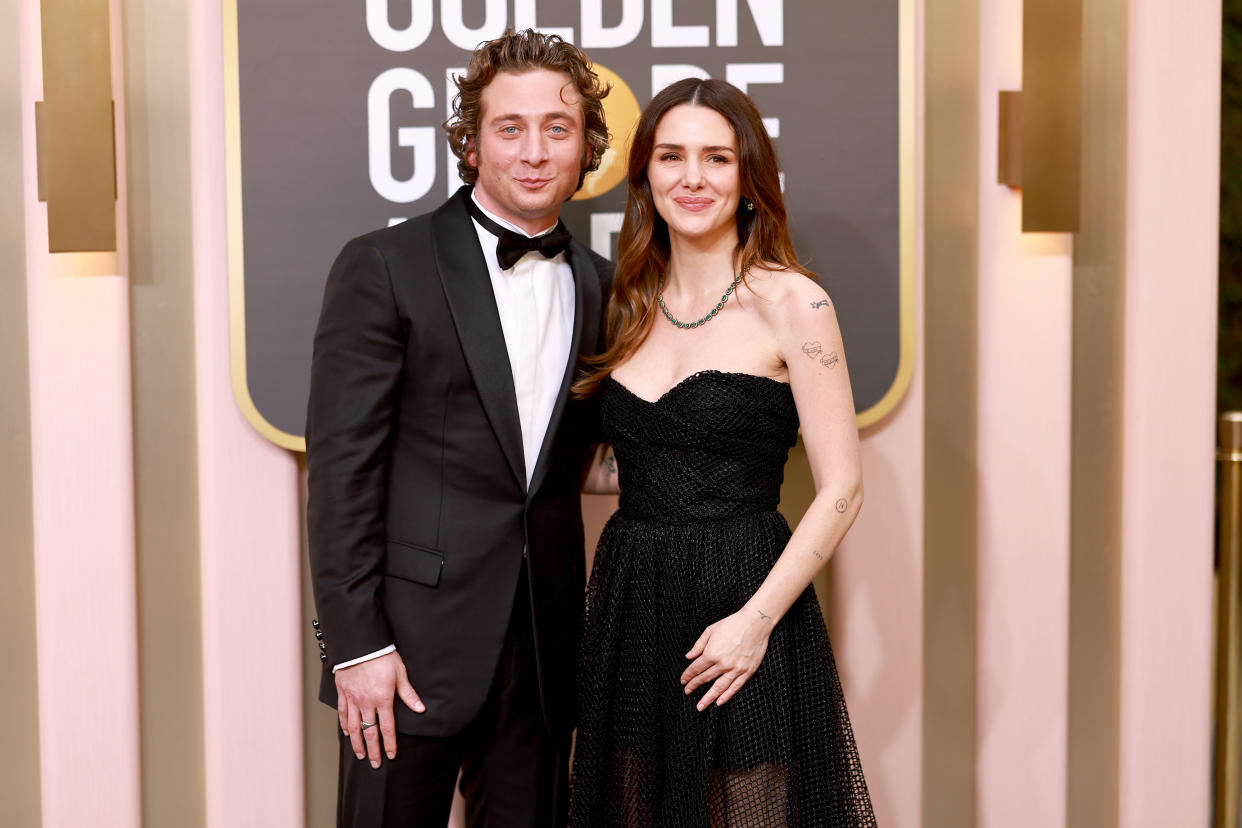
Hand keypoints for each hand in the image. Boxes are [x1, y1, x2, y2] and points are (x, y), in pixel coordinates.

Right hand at [335, 651, 424, 767]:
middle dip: (373, 750)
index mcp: (383, 699)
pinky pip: (343, 714)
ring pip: (354, 727)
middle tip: (375, 764)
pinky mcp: (343, 693)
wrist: (360, 644)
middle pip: (370, 732)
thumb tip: (420, 709)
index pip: (387, 728)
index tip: (390, 755)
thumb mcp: (400, 674)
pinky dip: (344, 726)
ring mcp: (353, 699)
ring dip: (357, 743)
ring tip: (360, 754)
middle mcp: (367, 703)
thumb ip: (409, 694)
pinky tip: (347, 733)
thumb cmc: (382, 656)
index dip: (389, 744)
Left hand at [680, 608, 774, 710]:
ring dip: (708, 698)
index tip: (683, 681)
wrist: (755, 622)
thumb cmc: (732, 624)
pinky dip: (726, 696)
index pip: (696, 668)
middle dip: (694, 686)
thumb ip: (698, 645)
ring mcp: (736, 669)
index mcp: (712, 653)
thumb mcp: (711, 630)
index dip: (688, 676)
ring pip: (719, 687)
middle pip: (705, 678)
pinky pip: (735, 687)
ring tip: (700, 706)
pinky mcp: (747, 671)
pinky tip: (719, 702)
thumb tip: (688, 656)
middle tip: (687, 692)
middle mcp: (723, 663)